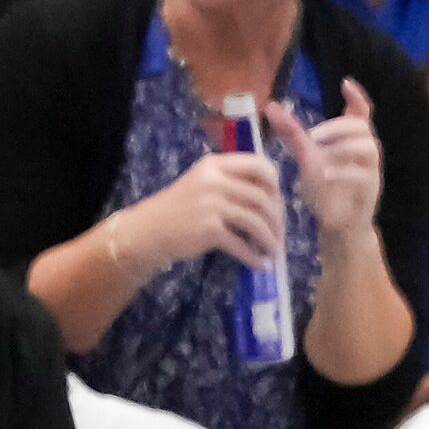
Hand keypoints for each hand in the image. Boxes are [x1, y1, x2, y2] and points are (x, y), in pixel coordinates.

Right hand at [125, 149, 284, 272]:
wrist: (149, 230)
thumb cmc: (179, 208)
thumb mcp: (203, 183)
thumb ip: (231, 182)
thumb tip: (271, 197)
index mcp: (216, 164)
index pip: (260, 165)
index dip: (275, 184)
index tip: (277, 202)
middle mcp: (214, 181)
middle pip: (262, 197)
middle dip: (277, 219)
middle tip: (279, 235)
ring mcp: (211, 205)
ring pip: (255, 221)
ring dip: (269, 240)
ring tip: (273, 252)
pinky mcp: (208, 230)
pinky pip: (241, 244)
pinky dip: (254, 256)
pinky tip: (260, 264)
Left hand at [270, 78, 381, 243]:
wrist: (337, 226)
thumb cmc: (325, 190)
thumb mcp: (306, 157)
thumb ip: (292, 133)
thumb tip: (271, 106)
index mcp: (353, 140)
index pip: (361, 111)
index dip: (356, 96)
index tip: (345, 83)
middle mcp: (365, 151)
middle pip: (362, 127)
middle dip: (338, 127)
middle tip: (313, 135)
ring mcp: (371, 170)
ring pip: (368, 147)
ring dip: (343, 146)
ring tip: (321, 153)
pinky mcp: (370, 189)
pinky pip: (363, 174)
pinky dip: (344, 172)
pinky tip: (326, 174)